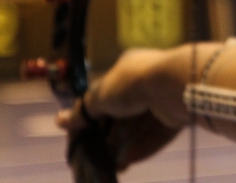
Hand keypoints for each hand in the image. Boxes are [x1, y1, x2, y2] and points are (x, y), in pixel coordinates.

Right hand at [57, 48, 189, 167]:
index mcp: (128, 70)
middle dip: (111, 137)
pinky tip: (127, 163)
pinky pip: (155, 135)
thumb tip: (59, 121)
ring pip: (140, 127)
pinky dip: (141, 148)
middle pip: (124, 114)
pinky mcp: (176, 116)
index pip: (108, 94)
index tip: (84, 134)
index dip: (95, 115)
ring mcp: (162, 100)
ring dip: (125, 147)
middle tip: (97, 156)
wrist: (173, 85)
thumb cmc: (132, 83)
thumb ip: (84, 109)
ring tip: (111, 166)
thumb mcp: (101, 94)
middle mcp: (146, 83)